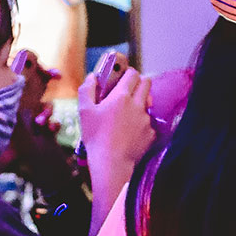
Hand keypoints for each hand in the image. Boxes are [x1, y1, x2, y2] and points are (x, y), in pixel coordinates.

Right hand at [79, 61, 153, 177]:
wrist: (111, 163)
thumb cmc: (96, 137)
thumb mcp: (84, 111)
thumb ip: (87, 89)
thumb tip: (92, 77)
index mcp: (121, 96)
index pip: (132, 73)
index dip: (128, 72)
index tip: (123, 77)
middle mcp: (137, 104)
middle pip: (147, 83)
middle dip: (139, 83)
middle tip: (128, 91)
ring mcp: (146, 119)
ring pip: (148, 103)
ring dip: (140, 103)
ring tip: (127, 115)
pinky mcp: (151, 132)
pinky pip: (149, 122)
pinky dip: (141, 124)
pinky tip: (130, 132)